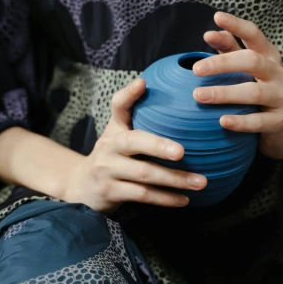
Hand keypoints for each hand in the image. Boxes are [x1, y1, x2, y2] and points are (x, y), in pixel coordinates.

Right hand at [62, 78, 206, 212]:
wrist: (81, 186)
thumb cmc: (112, 157)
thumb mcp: (119, 135)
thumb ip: (139, 120)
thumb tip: (172, 100)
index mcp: (114, 129)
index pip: (118, 106)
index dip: (129, 94)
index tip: (143, 83)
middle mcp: (108, 146)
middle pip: (135, 142)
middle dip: (159, 146)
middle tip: (183, 152)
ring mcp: (107, 170)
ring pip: (144, 174)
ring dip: (174, 179)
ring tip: (200, 182)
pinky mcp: (111, 192)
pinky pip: (142, 195)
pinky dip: (165, 198)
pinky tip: (184, 199)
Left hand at [192, 11, 282, 159]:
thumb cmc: (256, 87)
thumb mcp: (244, 67)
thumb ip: (228, 50)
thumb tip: (210, 34)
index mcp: (269, 55)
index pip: (254, 34)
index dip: (237, 25)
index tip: (217, 17)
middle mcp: (278, 73)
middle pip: (252, 61)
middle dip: (222, 63)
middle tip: (196, 69)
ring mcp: (282, 97)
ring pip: (254, 92)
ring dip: (224, 94)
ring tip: (198, 95)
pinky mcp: (280, 120)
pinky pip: (259, 121)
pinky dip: (240, 121)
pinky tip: (222, 121)